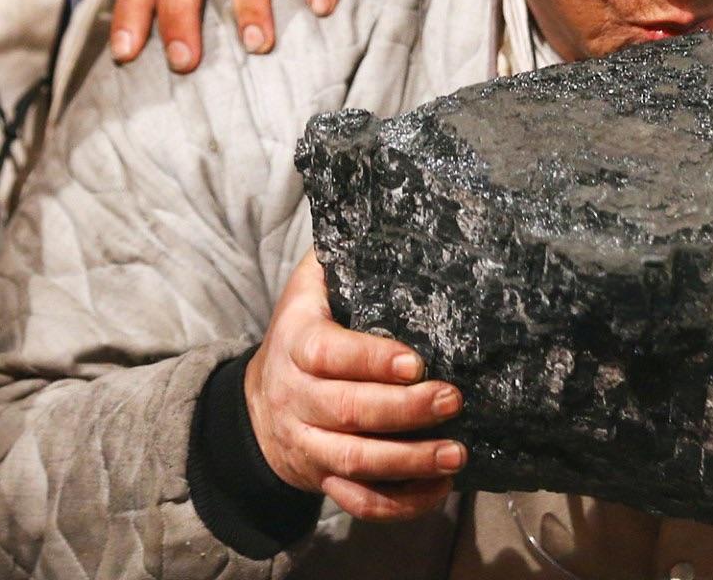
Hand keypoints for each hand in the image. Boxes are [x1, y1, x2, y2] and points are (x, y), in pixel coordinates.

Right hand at [244, 253, 466, 521]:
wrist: (256, 403)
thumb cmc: (302, 332)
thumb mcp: (308, 288)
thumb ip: (338, 259)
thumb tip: (378, 209)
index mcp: (296, 344)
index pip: (328, 354)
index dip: (371, 360)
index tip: (415, 362)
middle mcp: (296, 398)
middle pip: (349, 412)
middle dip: (405, 411)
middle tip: (454, 400)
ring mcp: (307, 445)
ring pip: (354, 462)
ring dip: (408, 462)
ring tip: (456, 453)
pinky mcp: (321, 479)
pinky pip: (358, 501)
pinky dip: (399, 503)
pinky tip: (437, 490)